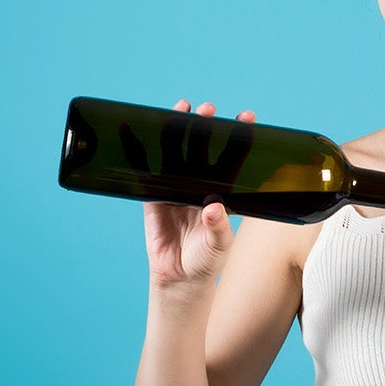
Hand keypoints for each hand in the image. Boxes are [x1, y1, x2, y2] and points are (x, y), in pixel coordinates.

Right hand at [142, 100, 255, 287]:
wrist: (179, 277)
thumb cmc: (206, 260)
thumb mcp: (219, 245)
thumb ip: (218, 227)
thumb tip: (213, 207)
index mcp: (222, 191)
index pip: (232, 158)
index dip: (239, 138)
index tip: (247, 118)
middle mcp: (200, 184)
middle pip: (203, 148)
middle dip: (206, 127)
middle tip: (209, 110)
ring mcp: (176, 187)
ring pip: (176, 153)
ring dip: (178, 130)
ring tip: (183, 108)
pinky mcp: (152, 196)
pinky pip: (146, 171)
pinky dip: (140, 152)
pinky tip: (137, 132)